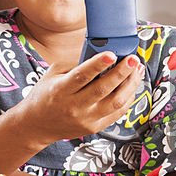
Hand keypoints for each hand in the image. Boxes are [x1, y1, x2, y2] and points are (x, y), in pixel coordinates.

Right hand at [20, 53, 143, 143]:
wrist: (37, 125)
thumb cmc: (46, 94)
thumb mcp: (53, 74)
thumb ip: (74, 63)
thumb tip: (99, 48)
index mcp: (61, 90)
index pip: (81, 76)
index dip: (97, 65)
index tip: (111, 53)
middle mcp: (74, 107)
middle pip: (102, 89)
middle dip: (121, 73)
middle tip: (133, 59)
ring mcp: (86, 119)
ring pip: (115, 102)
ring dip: (130, 85)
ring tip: (137, 70)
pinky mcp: (95, 128)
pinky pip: (117, 113)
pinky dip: (128, 98)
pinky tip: (132, 85)